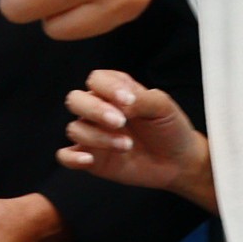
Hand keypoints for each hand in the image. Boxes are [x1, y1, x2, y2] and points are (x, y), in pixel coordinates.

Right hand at [59, 69, 216, 211]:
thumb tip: (121, 102)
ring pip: (75, 129)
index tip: (129, 100)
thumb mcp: (163, 106)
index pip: (96, 80)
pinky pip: (65, 156)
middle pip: (75, 100)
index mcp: (114, 90)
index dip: (108, 88)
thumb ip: (141, 98)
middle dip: (96, 110)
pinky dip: (72, 158)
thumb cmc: (169, 128)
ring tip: (127, 145)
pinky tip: (88, 159)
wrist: (177, 161)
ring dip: (99, 137)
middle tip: (120, 121)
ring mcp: (92, 134)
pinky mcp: (91, 158)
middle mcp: (98, 109)